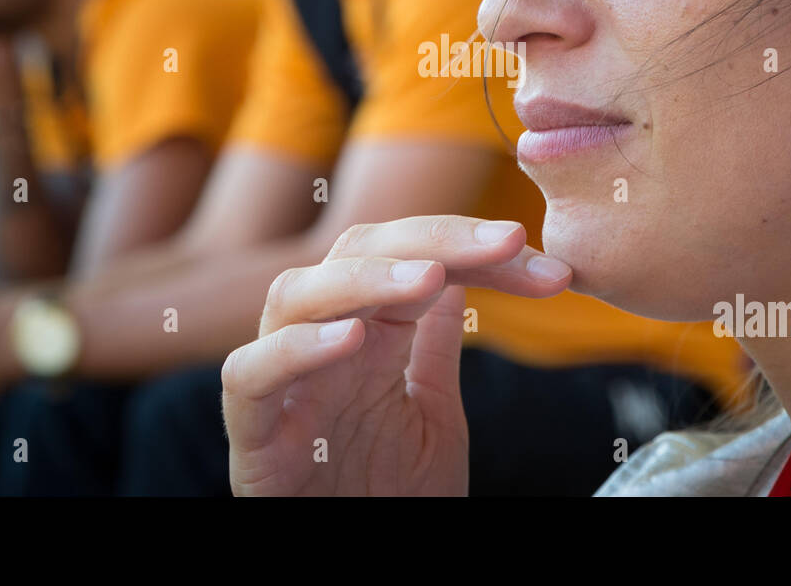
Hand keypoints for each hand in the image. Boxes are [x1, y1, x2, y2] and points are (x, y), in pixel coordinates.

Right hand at [221, 215, 572, 495]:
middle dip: (434, 239)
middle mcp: (321, 345)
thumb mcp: (433, 411)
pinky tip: (351, 338)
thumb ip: (437, 344)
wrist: (362, 568)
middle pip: (357, 253)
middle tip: (506, 241)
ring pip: (295, 295)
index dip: (472, 244)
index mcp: (366, 334)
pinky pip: (251, 377)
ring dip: (365, 277)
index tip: (539, 256)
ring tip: (429, 276)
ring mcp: (284, 386)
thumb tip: (457, 273)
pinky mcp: (254, 438)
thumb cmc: (389, 496)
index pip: (413, 257)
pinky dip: (295, 349)